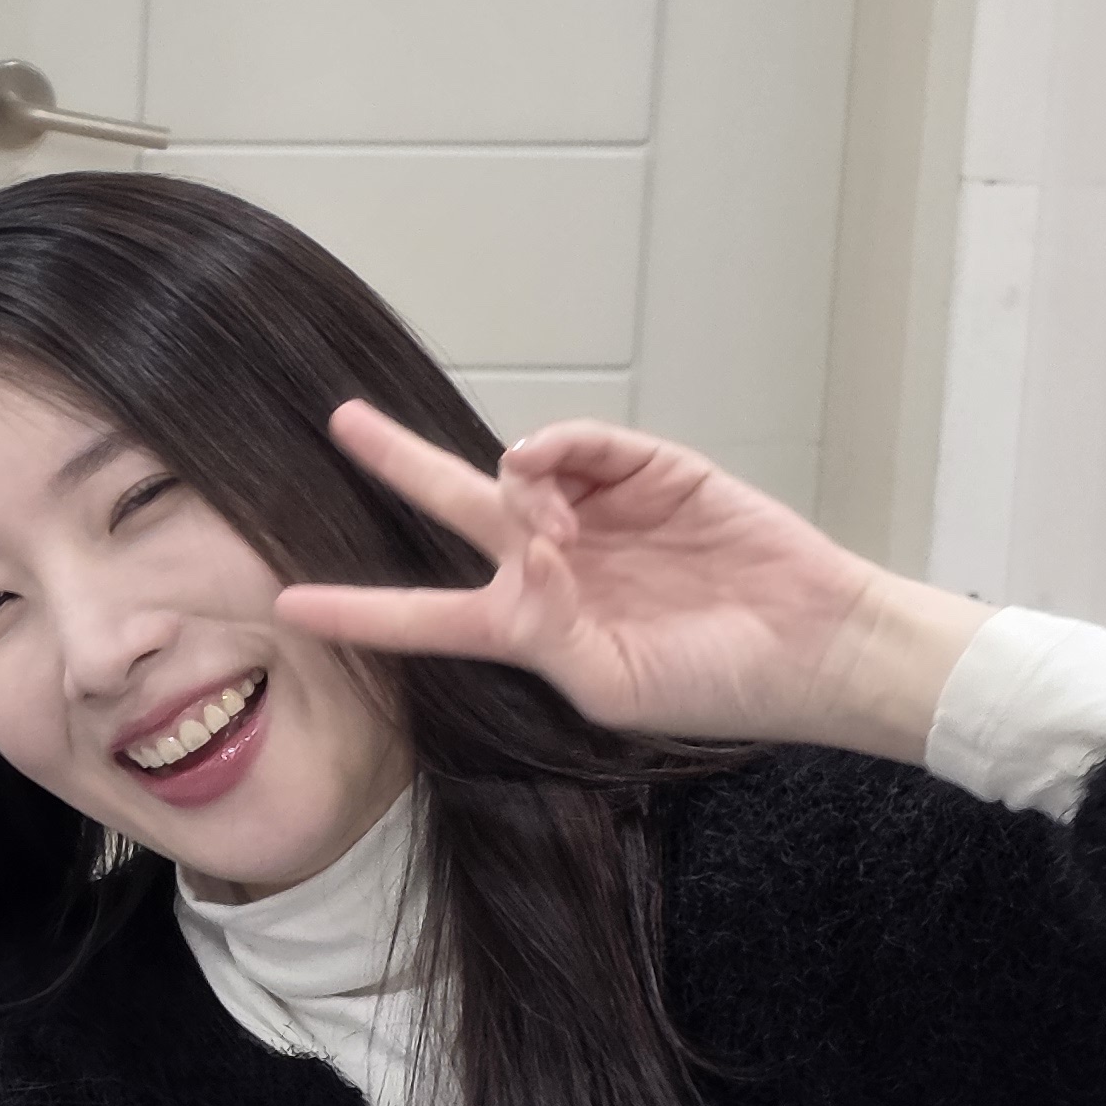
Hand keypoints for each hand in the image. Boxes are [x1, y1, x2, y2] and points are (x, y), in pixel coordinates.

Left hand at [271, 402, 992, 759]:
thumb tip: (525, 543)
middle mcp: (556, 562)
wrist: (817, 647)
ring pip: (517, 473)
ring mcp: (601, 512)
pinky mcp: (650, 469)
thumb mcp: (610, 684)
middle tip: (343, 420)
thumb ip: (546, 624)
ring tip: (561, 530)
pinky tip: (554, 469)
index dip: (359, 611)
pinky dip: (559, 446)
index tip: (288, 604)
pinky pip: (581, 442)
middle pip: (456, 505)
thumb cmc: (717, 685)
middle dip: (399, 461)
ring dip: (518, 489)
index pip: (427, 617)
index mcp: (534, 627)